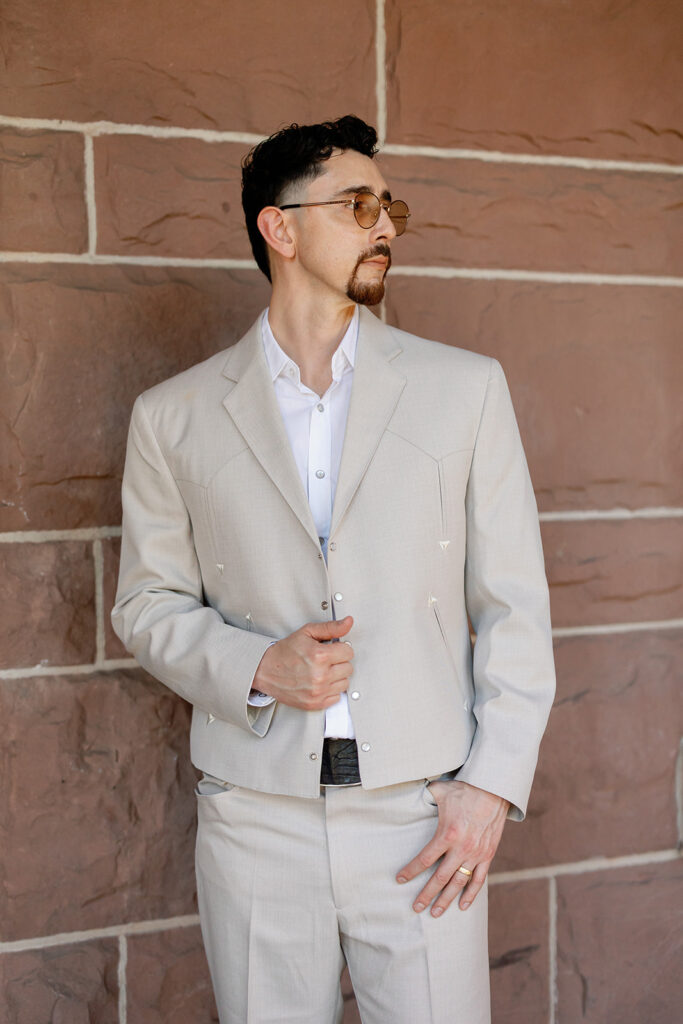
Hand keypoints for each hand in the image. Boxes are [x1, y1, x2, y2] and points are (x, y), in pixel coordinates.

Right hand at [252, 616, 353, 710]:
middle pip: (348, 668)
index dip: (340, 648)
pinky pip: (337, 697)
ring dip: (336, 676)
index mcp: (319, 656)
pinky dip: (331, 690)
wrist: (265, 671)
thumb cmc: (284, 652)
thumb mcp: (307, 633)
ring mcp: (318, 691)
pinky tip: (320, 682)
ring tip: (322, 670)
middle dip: (339, 662)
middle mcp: (320, 675)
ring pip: (345, 683)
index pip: (348, 652)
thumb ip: (330, 628)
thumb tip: (348, 623)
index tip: (332, 649)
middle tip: (325, 660)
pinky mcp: (315, 703)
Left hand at [397, 780, 508, 915]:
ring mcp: (476, 853)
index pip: (425, 859)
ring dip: (446, 899)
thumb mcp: (441, 790)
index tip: (400, 880)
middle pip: (440, 878)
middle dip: (426, 894)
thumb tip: (409, 794)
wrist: (494, 789)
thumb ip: (425, 797)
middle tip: (416, 907)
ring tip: (435, 913)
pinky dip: (471, 894)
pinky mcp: (488, 855)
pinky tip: (462, 906)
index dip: (411, 871)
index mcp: (447, 834)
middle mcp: (462, 848)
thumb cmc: (465, 789)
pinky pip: (479, 879)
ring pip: (459, 883)